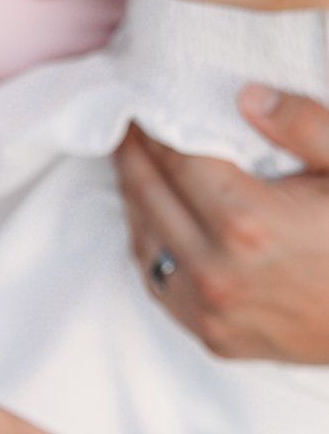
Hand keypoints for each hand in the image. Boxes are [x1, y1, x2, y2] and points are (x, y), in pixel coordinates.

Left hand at [116, 89, 328, 362]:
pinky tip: (156, 221)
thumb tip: (247, 95)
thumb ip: (306, 126)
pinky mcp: (216, 338)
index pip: (175, 158)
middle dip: (134, 155)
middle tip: (127, 126)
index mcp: (248, 224)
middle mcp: (217, 272)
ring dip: (136, 199)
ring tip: (136, 166)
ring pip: (145, 243)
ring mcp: (212, 312)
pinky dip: (151, 246)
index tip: (143, 102)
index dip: (156, 125)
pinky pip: (160, 285)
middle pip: (149, 197)